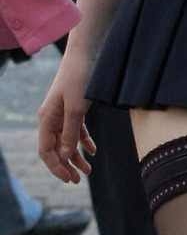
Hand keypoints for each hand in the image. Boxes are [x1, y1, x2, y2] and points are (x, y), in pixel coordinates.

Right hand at [38, 50, 96, 183]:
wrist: (87, 54)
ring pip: (66, 141)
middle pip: (55, 149)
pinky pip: (76, 130)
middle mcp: (51, 118)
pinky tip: (92, 151)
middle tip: (77, 180)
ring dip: (75, 156)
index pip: (45, 150)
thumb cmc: (79, 79)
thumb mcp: (76, 109)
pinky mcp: (74, 108)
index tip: (68, 179)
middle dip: (65, 166)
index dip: (55, 167)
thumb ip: (70, 133)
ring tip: (88, 171)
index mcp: (46, 119)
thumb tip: (65, 156)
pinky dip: (83, 141)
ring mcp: (62, 113)